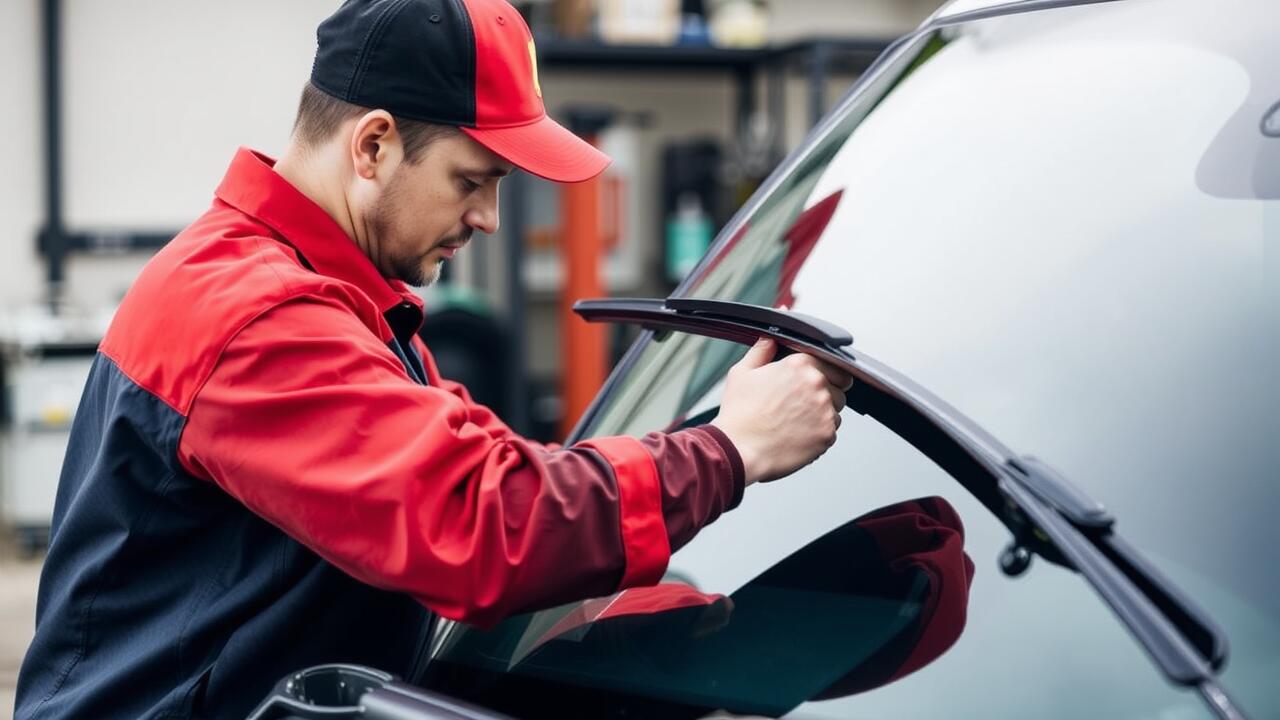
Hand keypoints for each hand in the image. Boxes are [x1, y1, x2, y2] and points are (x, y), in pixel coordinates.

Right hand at [711, 338, 853, 484]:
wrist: (738, 451)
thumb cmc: (739, 416)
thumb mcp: (741, 373)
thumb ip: (761, 351)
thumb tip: (769, 340)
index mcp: (800, 365)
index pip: (832, 363)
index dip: (825, 373)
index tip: (814, 383)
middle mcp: (816, 384)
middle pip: (839, 386)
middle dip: (826, 393)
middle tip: (801, 405)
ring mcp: (824, 410)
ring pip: (836, 410)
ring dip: (822, 415)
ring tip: (795, 422)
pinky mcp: (827, 434)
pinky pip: (831, 431)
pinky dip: (818, 434)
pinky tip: (797, 435)